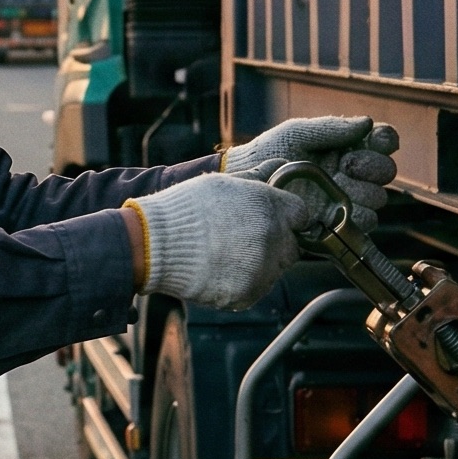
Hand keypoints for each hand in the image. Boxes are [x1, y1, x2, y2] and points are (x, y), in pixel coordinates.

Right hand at [126, 173, 311, 311]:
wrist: (155, 244)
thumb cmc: (186, 209)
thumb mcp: (223, 183)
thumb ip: (257, 178)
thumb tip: (280, 165)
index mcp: (269, 206)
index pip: (301, 215)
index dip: (287, 217)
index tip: (274, 222)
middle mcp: (272, 237)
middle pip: (292, 246)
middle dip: (276, 244)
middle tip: (245, 240)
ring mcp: (262, 268)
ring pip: (275, 270)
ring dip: (260, 264)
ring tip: (225, 255)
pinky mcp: (248, 293)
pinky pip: (257, 288)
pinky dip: (244, 283)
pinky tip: (219, 269)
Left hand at [222, 115, 399, 232]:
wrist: (247, 183)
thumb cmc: (269, 152)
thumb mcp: (297, 133)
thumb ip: (331, 127)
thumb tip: (367, 122)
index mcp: (346, 146)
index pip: (382, 141)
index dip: (385, 140)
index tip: (376, 140)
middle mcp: (352, 173)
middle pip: (386, 171)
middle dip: (371, 167)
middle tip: (346, 165)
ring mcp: (347, 198)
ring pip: (378, 197)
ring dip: (362, 191)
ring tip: (336, 185)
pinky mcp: (339, 223)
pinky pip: (366, 222)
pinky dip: (357, 214)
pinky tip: (335, 207)